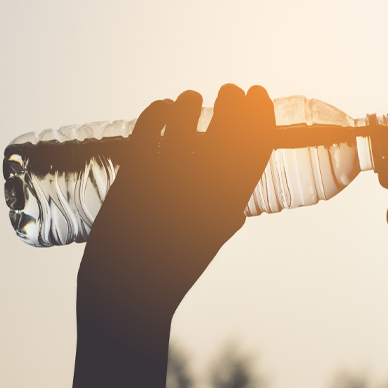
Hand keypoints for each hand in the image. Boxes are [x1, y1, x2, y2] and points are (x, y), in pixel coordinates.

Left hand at [77, 84, 274, 352]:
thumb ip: (224, 225)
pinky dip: (157, 112)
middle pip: (226, 129)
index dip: (261, 117)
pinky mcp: (131, 177)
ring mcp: (165, 181)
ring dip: (193, 103)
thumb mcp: (206, 249)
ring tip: (192, 97)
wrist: (126, 297)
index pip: (255, 149)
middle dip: (235, 104)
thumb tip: (236, 214)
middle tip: (233, 90)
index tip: (261, 97)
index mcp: (227, 205)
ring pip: (187, 123)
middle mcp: (202, 189)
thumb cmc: (170, 275)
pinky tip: (162, 106)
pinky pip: (147, 131)